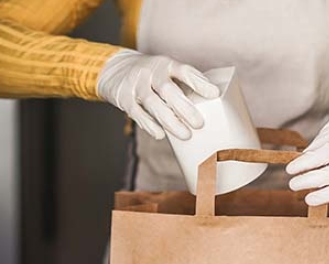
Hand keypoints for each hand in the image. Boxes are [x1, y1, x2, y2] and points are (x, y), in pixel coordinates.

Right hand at [96, 49, 218, 140]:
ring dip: (170, 120)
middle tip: (199, 124)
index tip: (214, 94)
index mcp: (166, 64)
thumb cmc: (151, 75)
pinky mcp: (124, 98)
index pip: (184, 71)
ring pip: (153, 103)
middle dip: (185, 108)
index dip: (199, 82)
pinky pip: (137, 113)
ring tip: (185, 134)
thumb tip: (210, 105)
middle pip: (168, 90)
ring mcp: (136, 85)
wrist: (114, 69)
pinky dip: (149, 124)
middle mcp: (151, 72)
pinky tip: (161, 134)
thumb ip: (182, 85)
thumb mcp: (165, 72)